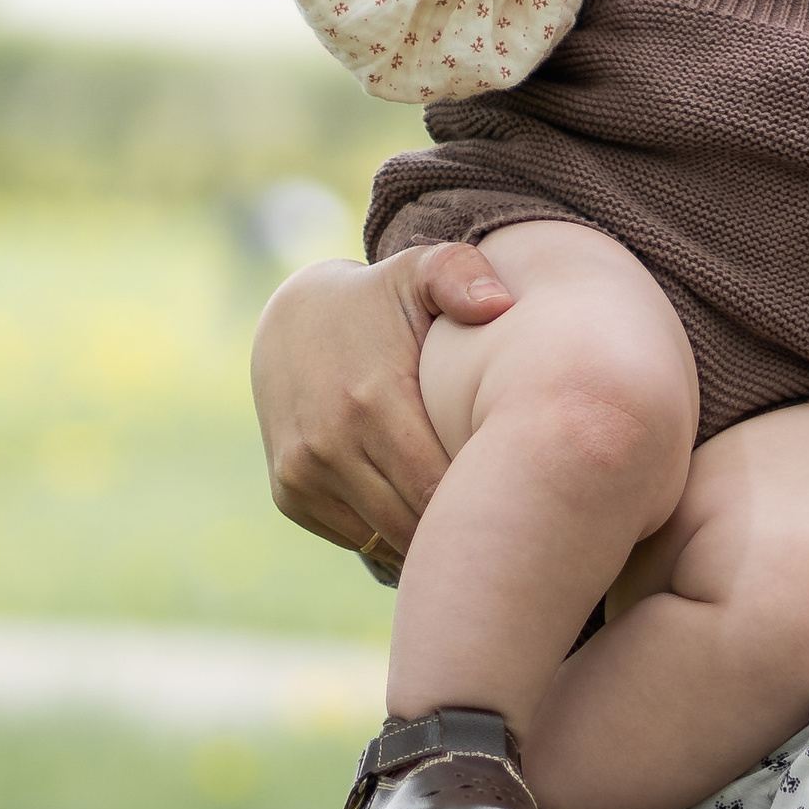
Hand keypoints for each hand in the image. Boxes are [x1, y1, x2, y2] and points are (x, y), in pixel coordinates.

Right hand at [250, 245, 514, 558]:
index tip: (519, 490)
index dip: (483, 495)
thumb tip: (498, 304)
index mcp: (374, 398)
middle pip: (416, 519)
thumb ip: (460, 275)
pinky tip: (422, 511)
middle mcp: (330, 442)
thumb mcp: (419, 272)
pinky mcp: (289, 492)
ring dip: (426, 534)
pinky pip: (354, 535)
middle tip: (507, 517)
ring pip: (384, 537)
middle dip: (460, 523)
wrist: (291, 320)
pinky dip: (388, 532)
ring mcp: (303, 472)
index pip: (441, 485)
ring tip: (471, 519)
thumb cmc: (381, 300)